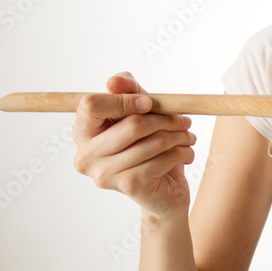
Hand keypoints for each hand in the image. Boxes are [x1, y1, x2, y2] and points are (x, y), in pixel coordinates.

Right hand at [72, 72, 195, 216]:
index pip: (91, 105)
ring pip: (153, 142)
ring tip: (188, 136)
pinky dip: (182, 152)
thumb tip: (114, 81)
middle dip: (166, 119)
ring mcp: (104, 174)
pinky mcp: (129, 186)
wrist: (162, 190)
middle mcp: (86, 156)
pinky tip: (186, 153)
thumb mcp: (140, 110)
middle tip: (184, 120)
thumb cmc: (148, 144)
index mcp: (82, 132)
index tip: (150, 103)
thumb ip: (128, 90)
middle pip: (132, 124)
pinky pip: (163, 159)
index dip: (125, 100)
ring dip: (179, 136)